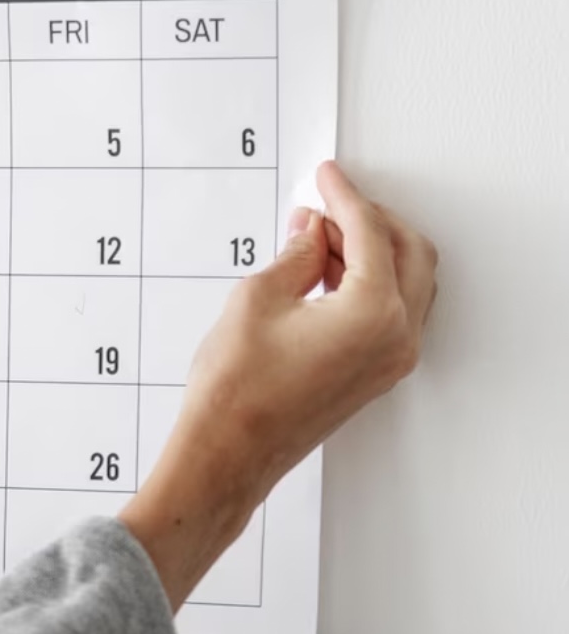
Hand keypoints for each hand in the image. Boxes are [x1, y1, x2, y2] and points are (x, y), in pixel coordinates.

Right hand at [118, 159, 438, 606]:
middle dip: (368, 221)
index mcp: (372, 312)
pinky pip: (393, 311)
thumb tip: (313, 234)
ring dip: (372, 251)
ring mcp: (390, 359)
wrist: (226, 455)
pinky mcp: (375, 374)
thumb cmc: (234, 392)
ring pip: (405, 282)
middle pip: (406, 252)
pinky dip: (371, 283)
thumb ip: (296, 256)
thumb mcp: (256, 300)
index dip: (344, 198)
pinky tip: (327, 275)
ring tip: (319, 240)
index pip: (370, 233)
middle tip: (325, 206)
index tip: (326, 178)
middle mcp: (395, 336)